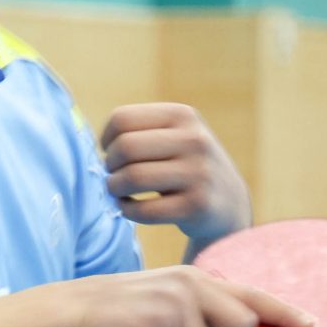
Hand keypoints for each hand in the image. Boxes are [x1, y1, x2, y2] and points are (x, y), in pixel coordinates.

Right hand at [67, 267, 313, 326]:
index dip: (283, 312)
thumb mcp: (163, 310)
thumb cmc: (113, 322)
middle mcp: (191, 283)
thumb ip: (201, 320)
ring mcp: (175, 300)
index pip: (251, 294)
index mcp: (194, 278)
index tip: (310, 326)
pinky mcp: (157, 322)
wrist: (65, 315)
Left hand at [98, 104, 249, 249]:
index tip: (110, 152)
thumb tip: (97, 145)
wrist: (228, 202)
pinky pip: (144, 210)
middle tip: (113, 175)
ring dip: (115, 188)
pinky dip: (127, 210)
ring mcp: (198, 173)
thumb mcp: (175, 135)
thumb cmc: (186, 165)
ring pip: (133, 177)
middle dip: (109, 165)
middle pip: (125, 148)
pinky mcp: (197, 206)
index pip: (122, 119)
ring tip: (119, 192)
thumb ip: (140, 131)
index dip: (106, 139)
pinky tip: (130, 208)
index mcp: (182, 115)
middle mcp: (194, 140)